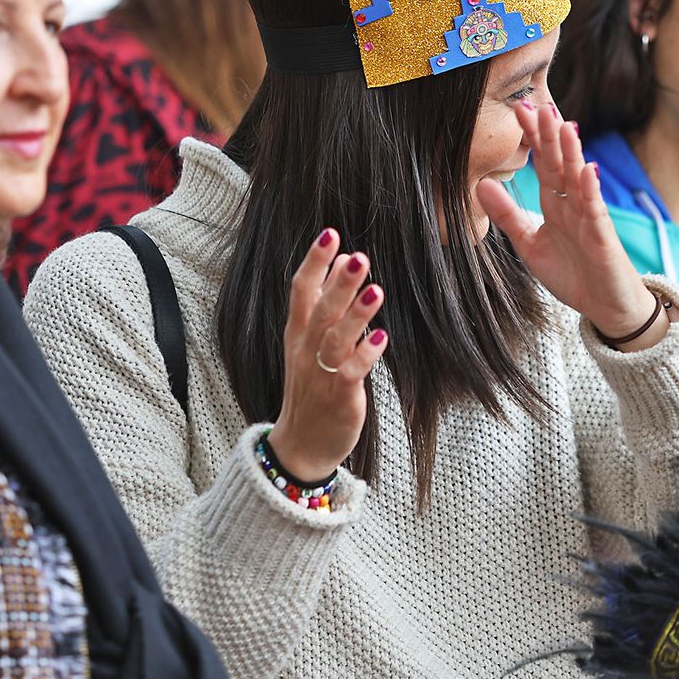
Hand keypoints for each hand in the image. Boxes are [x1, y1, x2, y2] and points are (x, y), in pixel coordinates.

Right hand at [268, 229, 388, 481]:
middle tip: (358, 256)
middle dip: (339, 284)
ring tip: (376, 290)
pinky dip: (365, 355)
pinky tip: (381, 337)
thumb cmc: (310, 386)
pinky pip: (352, 373)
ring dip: (356, 315)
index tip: (330, 234)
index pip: (300, 290)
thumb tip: (340, 259)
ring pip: (336, 339)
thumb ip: (323, 301)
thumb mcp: (308, 340)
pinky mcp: (340, 397)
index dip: (315, 262)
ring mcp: (321, 374)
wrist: (301, 444)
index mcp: (297, 331)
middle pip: (321, 311)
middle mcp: (306, 349)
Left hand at [476, 100, 664, 347]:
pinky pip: (595, 210)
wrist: (604, 307)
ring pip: (579, 178)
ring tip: (563, 124)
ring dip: (572, 152)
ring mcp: (590, 217)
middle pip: (559, 162)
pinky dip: (590, 190)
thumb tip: (479, 184)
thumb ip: (507, 215)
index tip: (517, 110)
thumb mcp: (528, 244)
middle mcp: (573, 203)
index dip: (531, 137)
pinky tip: (585, 170)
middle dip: (548, 134)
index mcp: (555, 203)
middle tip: (535, 103)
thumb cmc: (572, 273)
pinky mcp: (602, 236)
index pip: (542, 163)